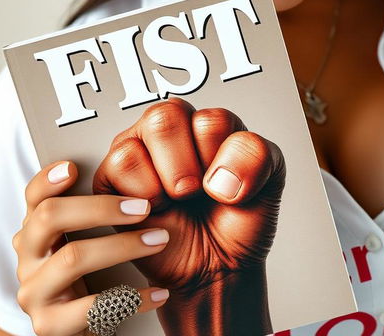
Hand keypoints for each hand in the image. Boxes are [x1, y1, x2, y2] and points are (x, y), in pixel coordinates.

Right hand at [12, 160, 171, 335]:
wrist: (88, 326)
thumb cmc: (98, 269)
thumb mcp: (89, 236)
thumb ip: (100, 207)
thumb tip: (134, 165)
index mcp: (38, 229)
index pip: (34, 197)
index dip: (48, 179)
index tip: (74, 167)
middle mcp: (29, 257)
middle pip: (50, 216)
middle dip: (101, 207)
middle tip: (144, 207)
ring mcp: (35, 291)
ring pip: (73, 258)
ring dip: (123, 246)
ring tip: (160, 239)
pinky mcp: (50, 325)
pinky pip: (94, 308)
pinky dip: (132, 298)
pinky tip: (160, 291)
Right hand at [92, 97, 286, 296]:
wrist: (218, 268)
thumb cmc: (238, 219)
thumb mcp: (271, 179)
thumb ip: (258, 155)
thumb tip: (216, 176)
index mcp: (209, 122)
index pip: (212, 120)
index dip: (223, 160)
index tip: (227, 185)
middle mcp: (171, 128)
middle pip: (166, 116)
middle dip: (186, 167)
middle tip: (196, 193)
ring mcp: (139, 148)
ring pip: (141, 137)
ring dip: (165, 182)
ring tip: (176, 201)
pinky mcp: (112, 177)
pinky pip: (120, 164)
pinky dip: (142, 194)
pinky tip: (155, 209)